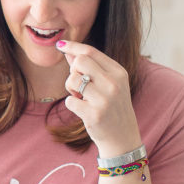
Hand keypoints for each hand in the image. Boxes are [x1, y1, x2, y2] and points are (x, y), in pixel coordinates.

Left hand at [55, 40, 141, 157]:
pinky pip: (69, 101)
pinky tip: (83, 110)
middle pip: (80, 61)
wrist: (123, 138)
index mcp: (119, 72)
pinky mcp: (94, 115)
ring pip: (72, 79)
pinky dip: (72, 104)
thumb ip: (90, 66)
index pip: (91, 52)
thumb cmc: (112, 107)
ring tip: (81, 97)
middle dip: (73, 71)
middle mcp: (113, 84)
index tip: (60, 45)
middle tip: (79, 84)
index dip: (73, 46)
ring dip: (71, 88)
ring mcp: (104, 100)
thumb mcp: (108, 84)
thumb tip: (68, 51)